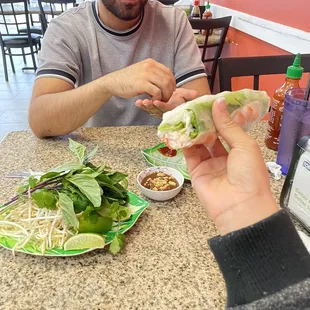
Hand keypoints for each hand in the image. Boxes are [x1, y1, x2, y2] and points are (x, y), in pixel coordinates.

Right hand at [103, 58, 175, 101]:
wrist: (113, 82)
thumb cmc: (127, 80)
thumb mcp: (142, 72)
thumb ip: (152, 74)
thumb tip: (165, 82)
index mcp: (151, 63)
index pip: (168, 72)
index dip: (172, 83)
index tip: (169, 91)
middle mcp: (150, 66)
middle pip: (169, 79)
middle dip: (169, 91)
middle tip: (165, 98)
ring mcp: (146, 74)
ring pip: (165, 85)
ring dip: (165, 95)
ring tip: (160, 100)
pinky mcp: (142, 84)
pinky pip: (157, 92)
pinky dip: (158, 98)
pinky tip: (152, 100)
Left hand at [135, 88, 198, 117]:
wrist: (177, 98)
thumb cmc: (181, 97)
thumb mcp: (186, 95)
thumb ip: (189, 95)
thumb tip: (197, 94)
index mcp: (173, 110)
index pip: (168, 108)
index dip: (162, 105)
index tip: (156, 101)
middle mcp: (166, 112)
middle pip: (158, 110)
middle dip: (151, 107)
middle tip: (145, 102)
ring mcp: (159, 112)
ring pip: (151, 110)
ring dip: (146, 107)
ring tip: (140, 102)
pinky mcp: (153, 109)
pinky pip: (147, 108)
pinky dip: (142, 105)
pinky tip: (137, 102)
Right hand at [182, 98, 277, 234]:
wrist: (240, 206)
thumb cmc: (249, 174)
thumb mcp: (244, 145)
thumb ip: (228, 125)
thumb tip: (218, 102)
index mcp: (240, 149)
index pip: (227, 128)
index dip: (218, 115)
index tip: (208, 101)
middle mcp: (224, 156)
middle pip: (211, 135)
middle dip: (203, 121)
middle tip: (193, 106)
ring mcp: (209, 164)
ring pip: (199, 143)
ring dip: (193, 130)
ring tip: (185, 115)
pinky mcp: (196, 172)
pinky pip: (189, 155)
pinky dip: (185, 143)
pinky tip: (181, 130)